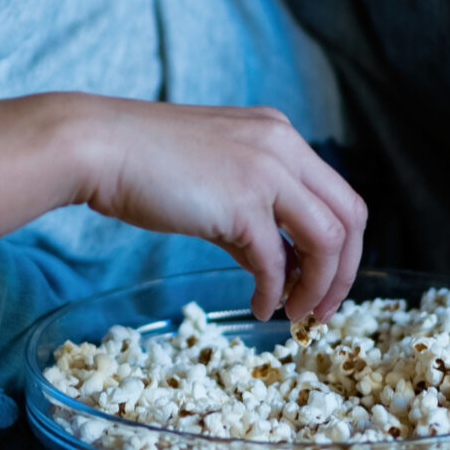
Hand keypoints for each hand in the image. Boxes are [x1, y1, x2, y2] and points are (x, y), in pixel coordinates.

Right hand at [0, 93, 368, 322]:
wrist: (99, 146)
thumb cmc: (144, 160)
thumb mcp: (215, 168)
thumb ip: (253, 201)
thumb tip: (277, 258)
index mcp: (279, 134)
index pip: (339, 193)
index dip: (342, 245)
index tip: (322, 279)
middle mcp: (283, 146)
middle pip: (350, 217)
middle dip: (344, 271)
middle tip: (321, 308)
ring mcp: (265, 172)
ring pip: (327, 241)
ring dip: (317, 287)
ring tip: (295, 315)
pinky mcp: (241, 204)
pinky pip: (276, 262)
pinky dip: (273, 293)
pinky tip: (259, 308)